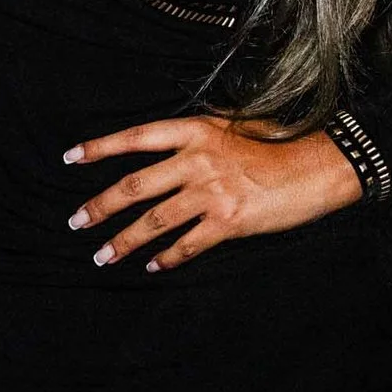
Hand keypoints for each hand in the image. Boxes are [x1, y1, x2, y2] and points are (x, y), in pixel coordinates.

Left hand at [64, 117, 362, 271]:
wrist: (321, 165)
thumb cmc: (280, 143)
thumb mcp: (235, 125)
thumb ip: (199, 134)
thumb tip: (168, 142)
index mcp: (196, 130)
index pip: (136, 138)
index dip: (100, 148)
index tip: (71, 158)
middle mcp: (198, 159)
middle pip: (135, 185)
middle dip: (100, 207)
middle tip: (76, 223)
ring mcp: (213, 192)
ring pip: (154, 221)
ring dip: (124, 241)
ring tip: (103, 255)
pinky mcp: (230, 222)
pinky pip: (188, 245)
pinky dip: (167, 258)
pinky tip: (153, 266)